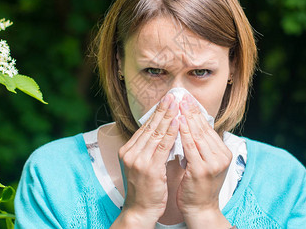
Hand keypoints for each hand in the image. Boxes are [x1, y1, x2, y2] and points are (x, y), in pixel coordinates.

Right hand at [117, 93, 178, 224]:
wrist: (140, 210)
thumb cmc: (146, 188)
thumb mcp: (144, 164)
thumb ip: (150, 148)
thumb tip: (163, 131)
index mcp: (128, 150)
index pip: (145, 127)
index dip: (157, 113)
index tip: (166, 101)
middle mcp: (130, 152)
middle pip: (150, 126)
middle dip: (162, 110)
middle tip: (172, 95)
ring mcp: (138, 160)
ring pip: (156, 133)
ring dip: (168, 116)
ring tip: (176, 104)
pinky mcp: (148, 168)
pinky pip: (162, 146)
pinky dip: (170, 132)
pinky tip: (177, 122)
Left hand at [176, 94, 232, 216]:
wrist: (200, 209)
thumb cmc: (198, 185)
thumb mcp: (203, 161)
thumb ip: (200, 145)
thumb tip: (190, 124)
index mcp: (223, 152)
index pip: (208, 128)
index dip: (196, 112)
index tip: (186, 99)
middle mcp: (221, 156)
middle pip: (203, 128)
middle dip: (191, 110)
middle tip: (182, 95)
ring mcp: (213, 163)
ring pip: (198, 135)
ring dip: (187, 118)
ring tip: (178, 104)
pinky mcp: (202, 170)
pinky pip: (191, 147)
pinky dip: (184, 133)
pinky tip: (177, 122)